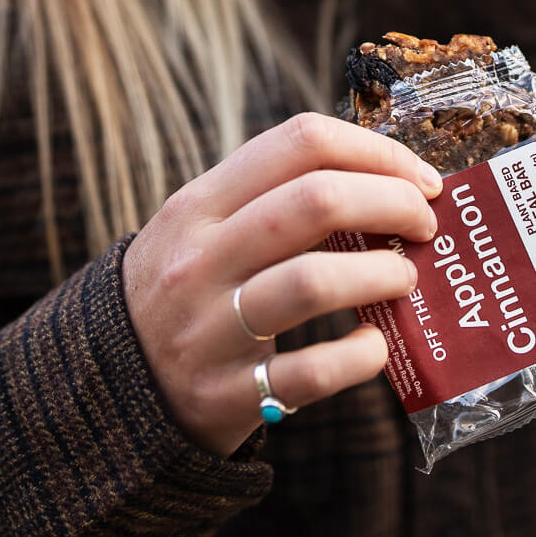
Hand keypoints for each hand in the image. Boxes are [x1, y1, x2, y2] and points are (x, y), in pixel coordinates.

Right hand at [121, 113, 442, 456]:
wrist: (110, 387)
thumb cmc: (190, 289)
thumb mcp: (205, 228)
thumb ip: (278, 198)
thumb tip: (390, 179)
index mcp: (199, 204)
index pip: (300, 142)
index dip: (377, 151)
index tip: (419, 178)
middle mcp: (200, 259)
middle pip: (315, 201)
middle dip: (392, 203)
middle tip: (425, 223)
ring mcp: (210, 328)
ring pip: (314, 281)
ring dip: (382, 274)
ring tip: (405, 277)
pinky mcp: (228, 395)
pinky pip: (313, 371)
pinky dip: (361, 355)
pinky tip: (375, 345)